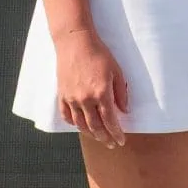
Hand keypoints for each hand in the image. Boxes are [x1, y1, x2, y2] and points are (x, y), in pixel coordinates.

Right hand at [54, 27, 129, 146]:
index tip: (121, 140)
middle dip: (105, 138)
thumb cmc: (99, 54)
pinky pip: (66, 115)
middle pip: (95, 127)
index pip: (110, 121)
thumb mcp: (117, 71)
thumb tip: (124, 111)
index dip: (116, 133)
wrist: (75, 43)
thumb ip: (121, 93)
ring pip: (80, 124)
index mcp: (101, 93)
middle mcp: (85, 99)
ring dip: (90, 134)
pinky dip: (74, 124)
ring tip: (98, 138)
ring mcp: (71, 98)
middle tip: (111, 144)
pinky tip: (80, 126)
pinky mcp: (62, 94)